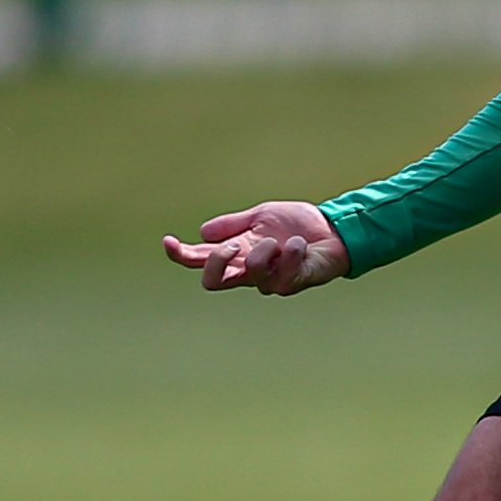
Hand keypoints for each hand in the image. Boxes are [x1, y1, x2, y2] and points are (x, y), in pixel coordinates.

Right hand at [165, 201, 345, 296]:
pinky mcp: (294, 282)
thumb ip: (232, 226)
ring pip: (251, 273)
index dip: (181, 255)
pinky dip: (289, 252)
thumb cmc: (295, 225)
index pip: (201, 260)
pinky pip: (284, 274)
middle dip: (217, 262)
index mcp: (236, 255)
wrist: (332, 229)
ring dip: (263, 252)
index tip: (168, 242)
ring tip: (279, 240)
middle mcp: (249, 272)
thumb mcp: (259, 217)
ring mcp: (271, 281)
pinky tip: (297, 243)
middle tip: (233, 245)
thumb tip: (202, 232)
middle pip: (214, 282)